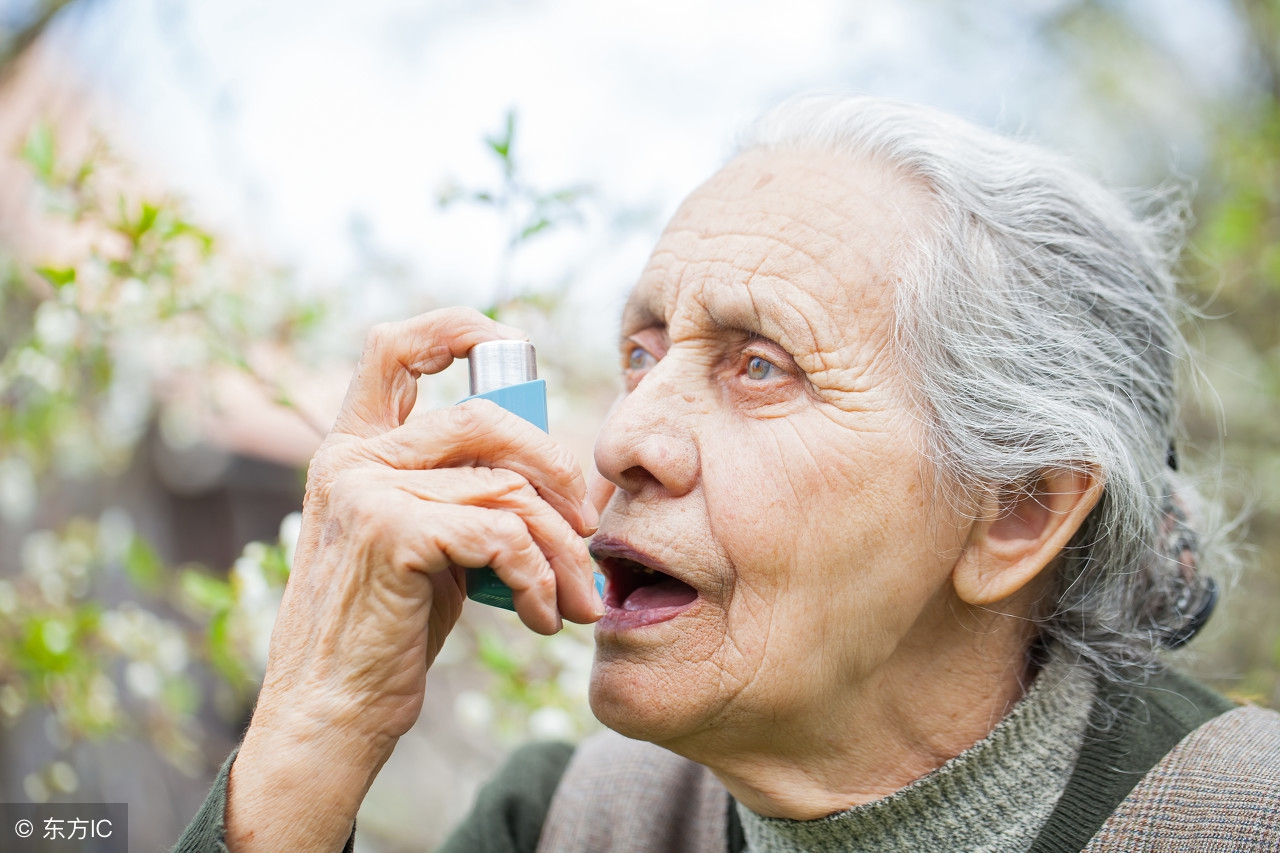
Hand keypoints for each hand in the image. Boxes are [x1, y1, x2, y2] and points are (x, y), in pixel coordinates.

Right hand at [225, 307, 601, 850]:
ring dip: (560, 549)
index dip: (460, 329)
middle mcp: (352, 457)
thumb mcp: (421, 541)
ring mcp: (366, 490)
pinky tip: (543, 618)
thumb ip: (461, 490)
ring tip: (576, 598)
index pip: (395, 345)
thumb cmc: (387, 629)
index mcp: (354, 447)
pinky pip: (501, 534)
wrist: (332, 710)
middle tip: (585, 526)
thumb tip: (557, 468)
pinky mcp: (390, 533)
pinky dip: (540, 579)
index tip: (516, 352)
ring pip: (507, 486)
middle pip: (485, 415)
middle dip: (555, 466)